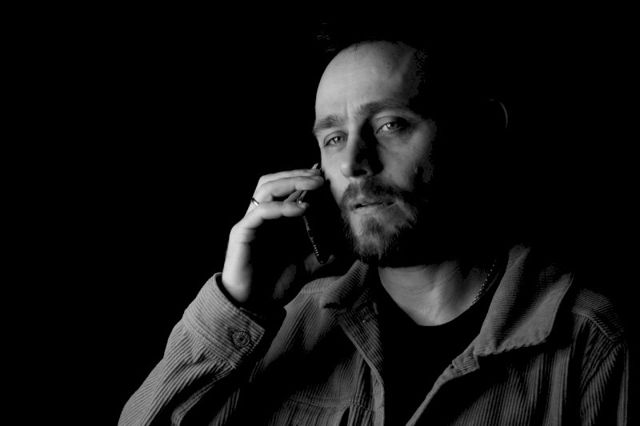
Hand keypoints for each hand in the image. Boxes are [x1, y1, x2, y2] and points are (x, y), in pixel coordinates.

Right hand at [221, 167, 328, 312]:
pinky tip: (302, 209)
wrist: (254, 307)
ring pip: (265, 188)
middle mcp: (261, 217)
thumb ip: (322, 254)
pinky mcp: (241, 233)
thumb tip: (345, 246)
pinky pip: (261, 212)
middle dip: (297, 175)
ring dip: (290, 182)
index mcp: (274, 221)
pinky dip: (282, 207)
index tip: (327, 176)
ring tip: (314, 185)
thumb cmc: (275, 285)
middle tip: (321, 176)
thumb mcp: (307, 266)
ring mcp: (250, 223)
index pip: (286, 190)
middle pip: (273, 181)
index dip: (304, 179)